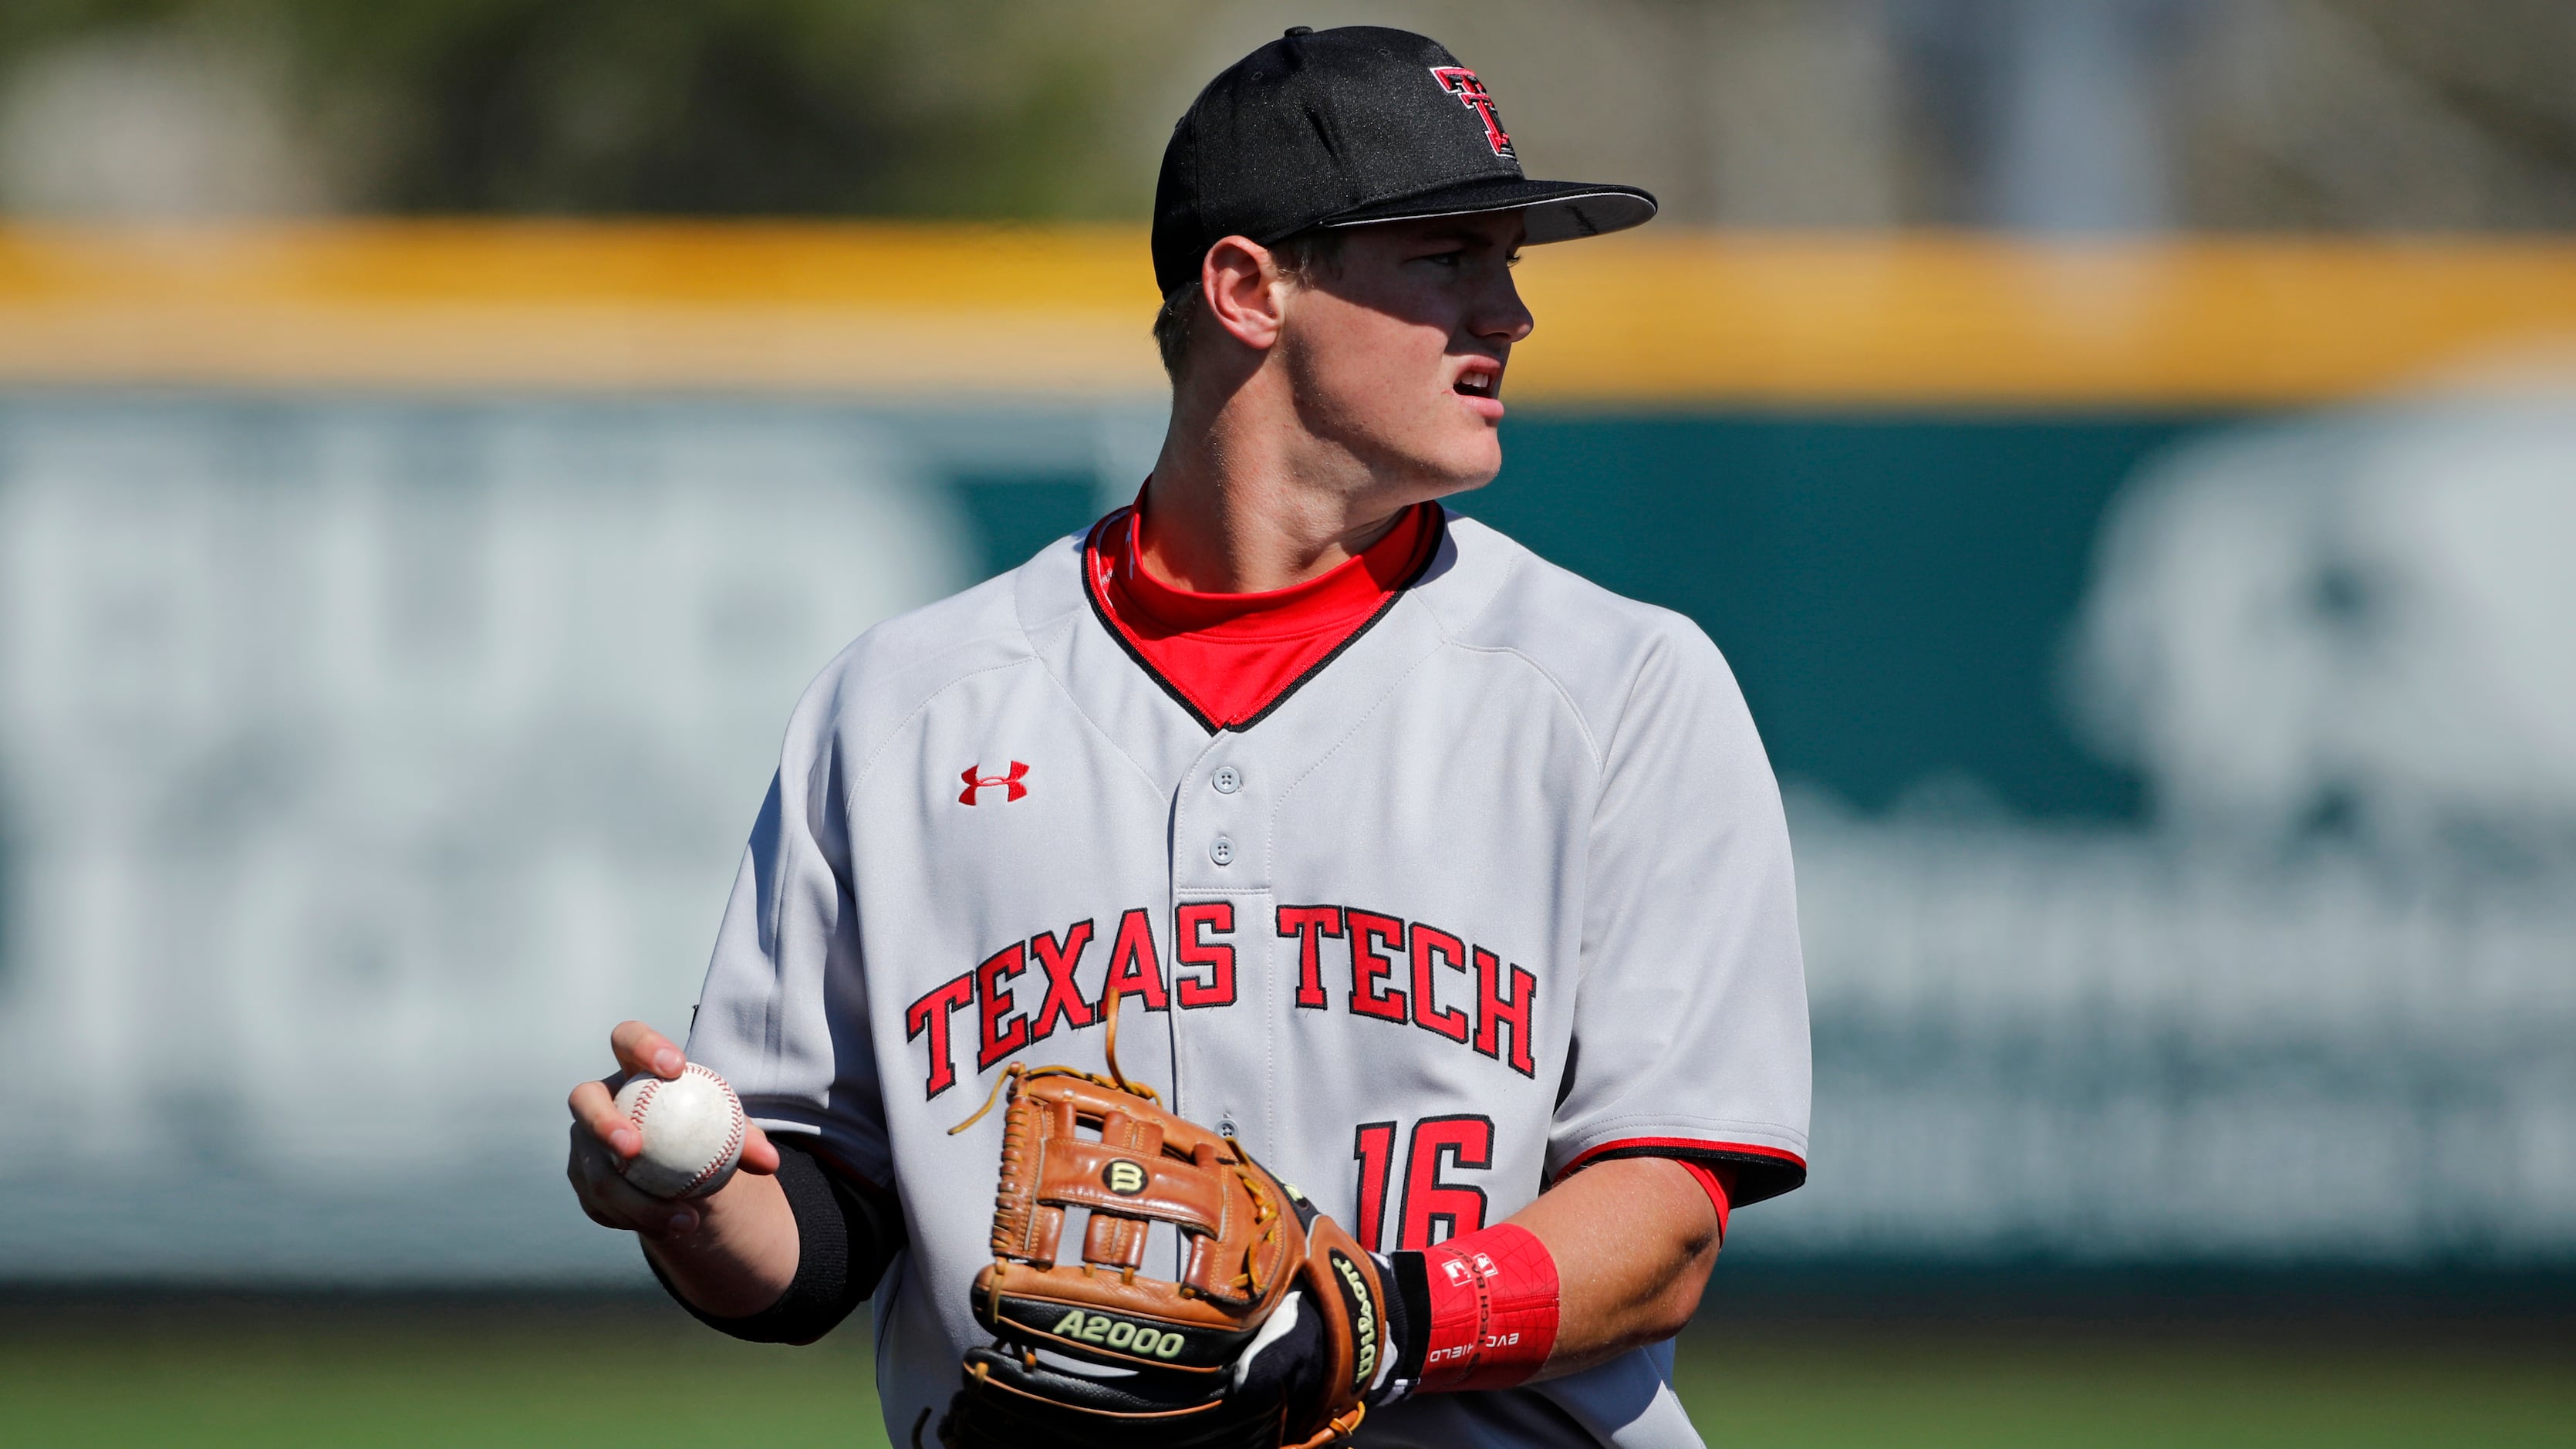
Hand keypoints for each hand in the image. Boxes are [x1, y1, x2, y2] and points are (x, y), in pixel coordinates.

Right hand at [564, 1020, 781, 1240]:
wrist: (678, 1167)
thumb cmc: (706, 1131)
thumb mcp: (729, 1129)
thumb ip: (747, 1139)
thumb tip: (769, 1160)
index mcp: (633, 1069)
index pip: (628, 1038)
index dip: (644, 1045)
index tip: (676, 1067)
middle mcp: (598, 1100)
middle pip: (585, 1100)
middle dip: (603, 1122)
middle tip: (634, 1150)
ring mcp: (583, 1141)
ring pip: (595, 1171)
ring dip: (636, 1200)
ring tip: (686, 1220)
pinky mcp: (582, 1179)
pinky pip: (602, 1205)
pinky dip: (637, 1220)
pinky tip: (671, 1229)